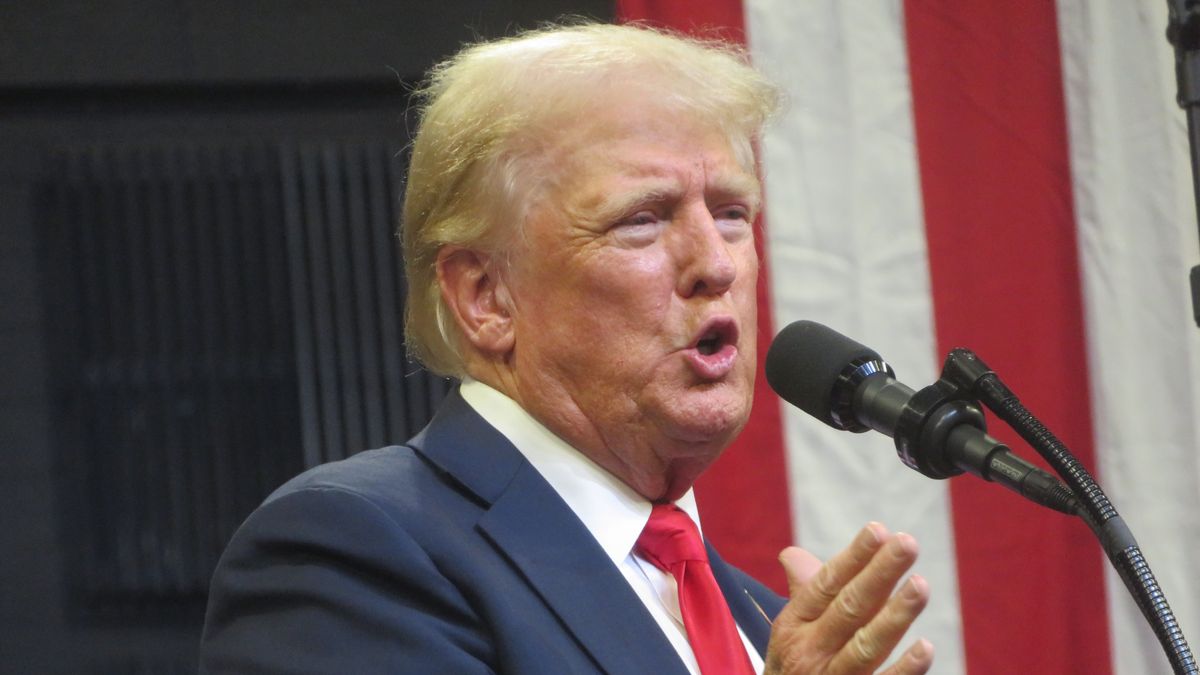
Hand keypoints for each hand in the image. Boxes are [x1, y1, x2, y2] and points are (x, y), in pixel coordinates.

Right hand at [763, 523, 932, 673]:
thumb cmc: (793, 668)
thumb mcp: (790, 632)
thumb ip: (803, 592)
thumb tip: (794, 554)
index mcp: (794, 625)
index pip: (825, 584)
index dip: (853, 558)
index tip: (879, 530)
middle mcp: (810, 651)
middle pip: (848, 608)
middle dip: (879, 574)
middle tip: (908, 543)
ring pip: (866, 646)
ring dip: (895, 616)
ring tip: (920, 586)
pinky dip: (904, 671)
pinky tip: (926, 648)